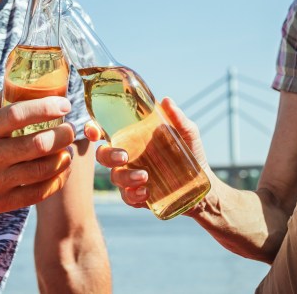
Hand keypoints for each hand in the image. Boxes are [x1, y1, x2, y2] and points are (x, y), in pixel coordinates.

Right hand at [0, 93, 76, 214]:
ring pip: (41, 169)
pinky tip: (63, 169)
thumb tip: (35, 79)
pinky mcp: (0, 203)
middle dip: (63, 135)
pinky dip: (57, 180)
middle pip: (37, 144)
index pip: (18, 115)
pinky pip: (38, 193)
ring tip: (69, 149)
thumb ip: (4, 100)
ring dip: (63, 158)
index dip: (46, 108)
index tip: (65, 105)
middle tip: (71, 129)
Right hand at [85, 97, 209, 209]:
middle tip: (124, 156)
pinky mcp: (138, 196)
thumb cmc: (191, 153)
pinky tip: (146, 192)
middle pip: (103, 155)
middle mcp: (128, 156)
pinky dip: (133, 195)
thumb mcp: (187, 133)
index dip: (93, 129)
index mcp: (133, 137)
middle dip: (108, 155)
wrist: (203, 184)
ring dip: (125, 177)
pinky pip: (127, 197)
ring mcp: (131, 176)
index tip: (93, 131)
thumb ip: (178, 118)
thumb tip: (166, 100)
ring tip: (145, 177)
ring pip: (114, 177)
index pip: (105, 131)